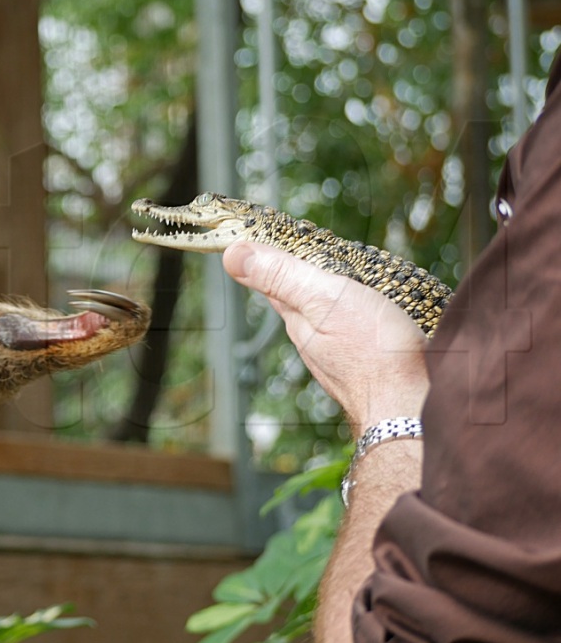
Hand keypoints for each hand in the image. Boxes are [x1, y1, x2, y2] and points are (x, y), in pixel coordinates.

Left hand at [223, 242, 428, 435]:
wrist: (411, 408)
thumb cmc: (372, 352)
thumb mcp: (324, 299)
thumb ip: (281, 276)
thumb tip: (232, 254)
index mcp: (297, 321)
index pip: (274, 281)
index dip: (274, 256)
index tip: (276, 234)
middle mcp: (314, 340)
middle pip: (304, 298)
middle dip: (312, 273)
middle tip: (323, 247)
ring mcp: (341, 355)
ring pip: (333, 316)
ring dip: (341, 294)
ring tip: (356, 273)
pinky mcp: (371, 364)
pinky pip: (361, 332)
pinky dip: (366, 315)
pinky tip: (379, 311)